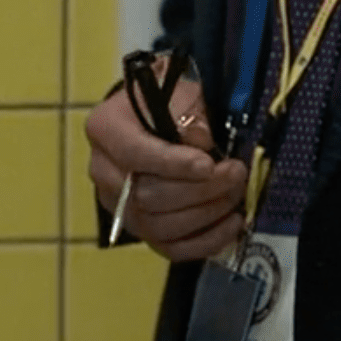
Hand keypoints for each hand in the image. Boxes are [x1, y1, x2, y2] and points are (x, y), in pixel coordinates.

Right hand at [84, 71, 247, 261]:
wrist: (158, 117)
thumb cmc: (169, 101)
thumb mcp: (179, 91)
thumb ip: (188, 113)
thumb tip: (199, 142)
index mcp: (105, 129)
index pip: (133, 154)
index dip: (172, 164)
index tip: (208, 164)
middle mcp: (104, 173)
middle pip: (147, 196)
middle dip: (199, 190)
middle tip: (235, 173)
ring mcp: (119, 207)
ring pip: (159, 226)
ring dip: (206, 214)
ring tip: (236, 193)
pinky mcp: (140, 230)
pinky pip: (170, 248)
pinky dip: (205, 241)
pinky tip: (232, 224)